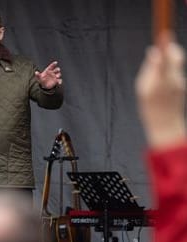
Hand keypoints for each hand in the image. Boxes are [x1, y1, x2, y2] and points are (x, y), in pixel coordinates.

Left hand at [35, 61, 61, 89]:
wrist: (44, 86)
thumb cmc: (42, 80)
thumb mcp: (39, 77)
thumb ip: (38, 75)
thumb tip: (36, 72)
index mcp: (48, 70)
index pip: (51, 66)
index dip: (53, 64)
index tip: (56, 62)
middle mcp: (52, 73)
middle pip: (56, 69)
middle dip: (57, 69)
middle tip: (57, 70)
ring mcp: (55, 77)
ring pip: (58, 74)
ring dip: (58, 75)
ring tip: (57, 76)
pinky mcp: (56, 81)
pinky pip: (59, 80)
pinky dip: (60, 81)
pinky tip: (59, 83)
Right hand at [136, 32, 185, 148]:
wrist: (165, 125)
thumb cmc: (150, 107)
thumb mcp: (143, 88)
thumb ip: (149, 68)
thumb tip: (154, 52)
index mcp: (163, 79)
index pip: (166, 58)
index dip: (165, 46)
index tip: (165, 34)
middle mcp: (176, 78)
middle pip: (175, 56)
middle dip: (168, 50)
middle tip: (158, 53)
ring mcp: (181, 82)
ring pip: (174, 65)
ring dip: (165, 65)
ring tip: (154, 84)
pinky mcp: (182, 85)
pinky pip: (174, 73)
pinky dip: (167, 75)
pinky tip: (160, 89)